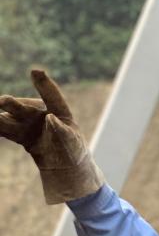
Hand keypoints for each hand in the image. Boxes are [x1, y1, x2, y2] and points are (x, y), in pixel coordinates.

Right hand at [0, 69, 103, 203]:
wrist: (64, 164)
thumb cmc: (73, 150)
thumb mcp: (72, 143)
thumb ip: (63, 131)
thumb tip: (50, 118)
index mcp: (60, 113)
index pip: (53, 97)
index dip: (44, 85)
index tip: (36, 71)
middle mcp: (41, 114)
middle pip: (25, 108)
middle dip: (14, 105)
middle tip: (4, 101)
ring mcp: (27, 123)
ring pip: (10, 118)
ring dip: (0, 117)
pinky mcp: (19, 133)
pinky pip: (4, 129)